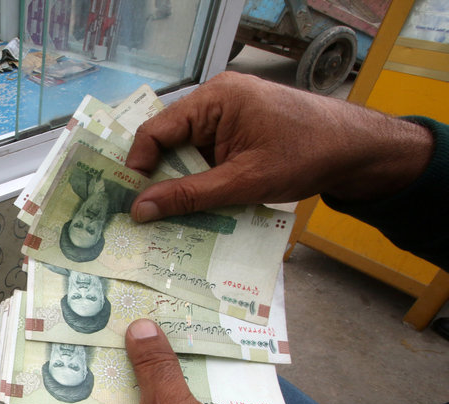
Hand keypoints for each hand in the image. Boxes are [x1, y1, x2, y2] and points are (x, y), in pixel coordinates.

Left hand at [93, 319, 370, 403]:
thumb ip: (153, 369)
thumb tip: (137, 329)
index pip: (92, 394)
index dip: (91, 361)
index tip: (90, 321)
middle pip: (133, 384)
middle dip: (137, 349)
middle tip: (135, 300)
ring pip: (171, 386)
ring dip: (175, 357)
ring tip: (171, 308)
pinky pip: (202, 394)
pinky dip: (206, 371)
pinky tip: (210, 337)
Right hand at [125, 71, 432, 221]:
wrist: (358, 150)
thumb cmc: (305, 156)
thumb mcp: (243, 182)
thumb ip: (189, 196)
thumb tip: (139, 210)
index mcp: (214, 99)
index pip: (156, 130)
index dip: (138, 166)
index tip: (132, 202)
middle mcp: (215, 101)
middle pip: (168, 143)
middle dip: (159, 180)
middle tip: (147, 217)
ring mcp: (227, 116)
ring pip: (186, 155)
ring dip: (182, 186)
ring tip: (172, 219)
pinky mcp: (238, 132)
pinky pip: (206, 158)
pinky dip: (202, 182)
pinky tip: (200, 209)